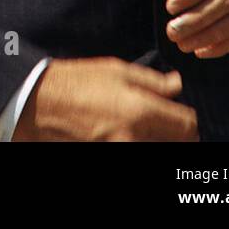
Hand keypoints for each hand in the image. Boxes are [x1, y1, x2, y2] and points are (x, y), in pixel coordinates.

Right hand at [13, 57, 197, 140]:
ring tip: (143, 128)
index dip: (187, 119)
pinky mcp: (111, 158)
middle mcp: (136, 137)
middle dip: (176, 134)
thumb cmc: (76, 81)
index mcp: (141, 110)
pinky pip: (138, 153)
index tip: (180, 114)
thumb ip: (151, 81)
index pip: (188, 126)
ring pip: (160, 150)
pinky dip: (140, 145)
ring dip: (158, 141)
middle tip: (164, 123)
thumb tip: (177, 85)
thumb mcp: (114, 70)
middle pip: (179, 145)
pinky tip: (130, 136)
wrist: (41, 105)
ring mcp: (123, 152)